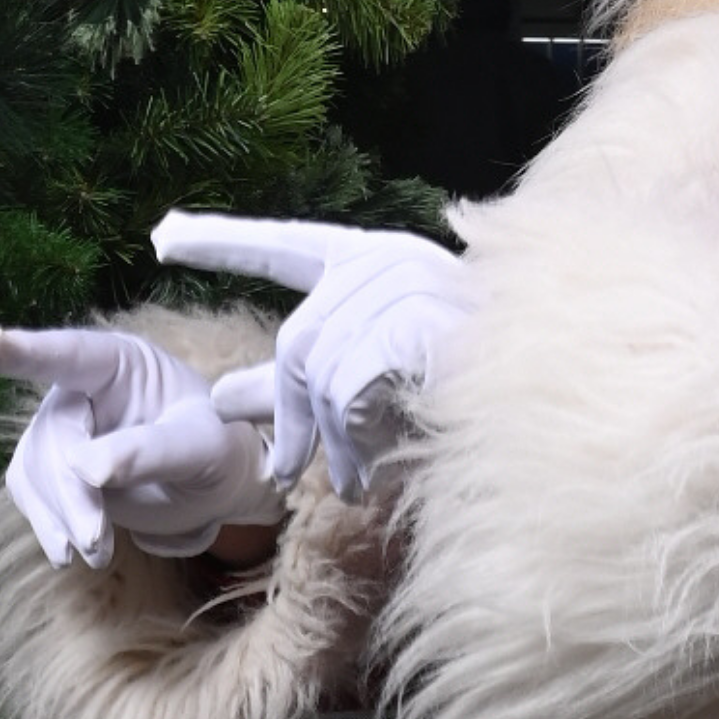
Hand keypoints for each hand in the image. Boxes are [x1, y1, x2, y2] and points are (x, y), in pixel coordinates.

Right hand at [0, 326, 286, 565]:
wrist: (211, 485)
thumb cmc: (217, 450)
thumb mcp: (204, 448)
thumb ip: (152, 451)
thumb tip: (85, 468)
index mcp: (119, 362)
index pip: (67, 353)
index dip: (22, 351)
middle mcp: (80, 386)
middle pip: (53, 434)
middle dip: (69, 493)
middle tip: (97, 542)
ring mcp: (60, 425)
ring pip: (33, 468)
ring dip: (58, 515)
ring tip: (98, 553)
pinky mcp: (49, 466)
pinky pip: (28, 491)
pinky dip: (46, 524)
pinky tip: (68, 551)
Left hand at [153, 211, 475, 497]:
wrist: (555, 395)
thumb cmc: (468, 397)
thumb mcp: (371, 383)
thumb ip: (299, 386)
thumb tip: (219, 403)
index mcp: (378, 259)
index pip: (287, 244)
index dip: (224, 242)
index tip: (162, 238)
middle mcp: (387, 260)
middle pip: (295, 342)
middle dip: (282, 413)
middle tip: (285, 472)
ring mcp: (402, 287)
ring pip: (319, 375)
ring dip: (330, 443)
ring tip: (353, 481)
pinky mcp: (410, 325)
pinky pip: (346, 394)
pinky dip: (352, 444)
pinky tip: (373, 471)